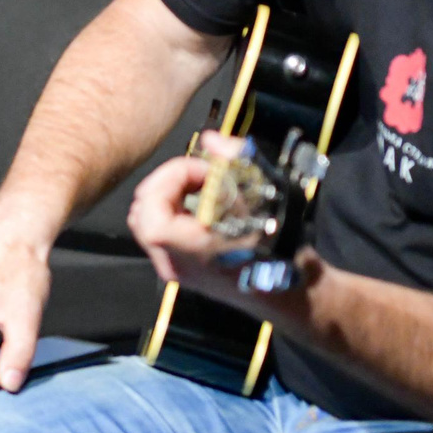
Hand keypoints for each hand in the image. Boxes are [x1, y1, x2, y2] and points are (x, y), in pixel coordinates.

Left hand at [126, 136, 310, 311]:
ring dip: (171, 196)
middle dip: (170, 182)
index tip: (206, 170)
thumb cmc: (278, 250)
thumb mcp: (263, 196)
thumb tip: (212, 140)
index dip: (175, 173)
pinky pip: (161, 235)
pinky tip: (205, 207)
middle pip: (143, 209)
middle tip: (201, 175)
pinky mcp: (180, 270)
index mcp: (186, 246)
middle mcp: (172, 262)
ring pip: (148, 222)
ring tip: (204, 189)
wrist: (289, 292)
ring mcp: (174, 269)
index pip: (150, 201)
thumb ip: (235, 160)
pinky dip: (175, 213)